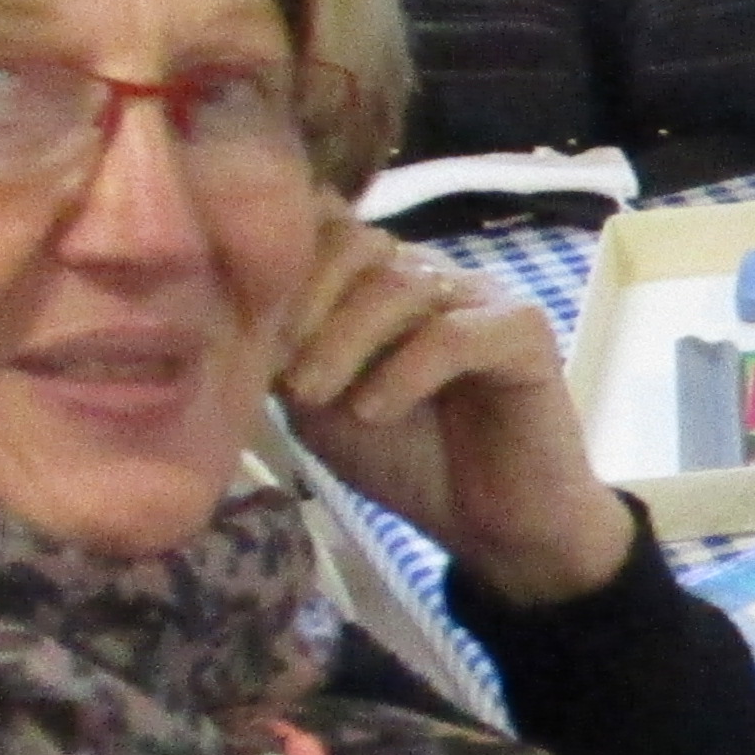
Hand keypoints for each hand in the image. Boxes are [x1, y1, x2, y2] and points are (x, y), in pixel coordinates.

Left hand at [276, 215, 635, 604]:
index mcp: (380, 279)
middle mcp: (431, 272)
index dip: (280, 274)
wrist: (493, 524)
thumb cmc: (407, 460)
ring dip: (346, 341)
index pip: (324, 230)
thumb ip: (287, 354)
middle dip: (308, 304)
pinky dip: (405, 370)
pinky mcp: (526, 330)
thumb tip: (229, 315)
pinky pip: (455, 332)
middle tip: (283, 376)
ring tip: (318, 399)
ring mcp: (482, 295)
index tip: (247, 340)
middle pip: (359, 243)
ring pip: (402, 284)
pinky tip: (377, 412)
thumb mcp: (321, 407)